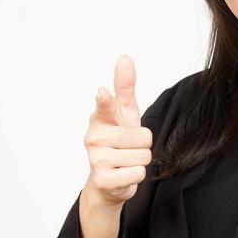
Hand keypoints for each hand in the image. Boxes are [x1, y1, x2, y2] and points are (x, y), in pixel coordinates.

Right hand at [83, 54, 152, 207]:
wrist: (109, 179)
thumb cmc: (119, 139)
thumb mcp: (125, 112)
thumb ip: (125, 87)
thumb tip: (124, 58)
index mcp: (100, 118)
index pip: (105, 107)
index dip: (105, 101)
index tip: (103, 93)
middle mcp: (94, 138)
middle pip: (143, 138)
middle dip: (143, 145)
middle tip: (130, 147)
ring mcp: (96, 160)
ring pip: (143, 157)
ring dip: (141, 161)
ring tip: (126, 161)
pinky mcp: (103, 180)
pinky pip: (138, 174)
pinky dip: (137, 176)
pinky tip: (123, 174)